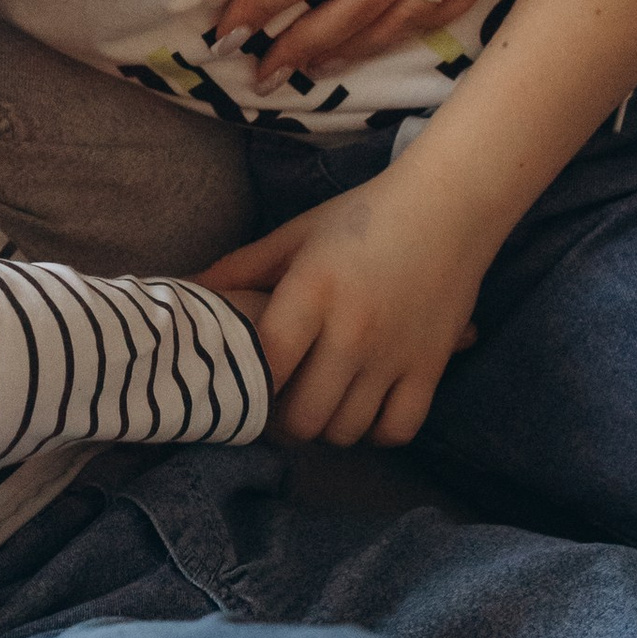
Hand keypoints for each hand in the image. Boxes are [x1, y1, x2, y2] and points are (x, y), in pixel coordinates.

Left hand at [204, 166, 493, 447]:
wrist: (448, 205)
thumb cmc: (364, 216)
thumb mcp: (297, 234)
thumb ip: (242, 268)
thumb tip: (188, 290)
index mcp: (312, 292)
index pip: (268, 366)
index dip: (249, 387)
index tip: (244, 383)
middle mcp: (352, 331)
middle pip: (303, 418)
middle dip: (283, 422)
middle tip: (280, 404)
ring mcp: (394, 355)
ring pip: (346, 431)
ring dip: (327, 427)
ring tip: (320, 404)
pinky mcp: (431, 367)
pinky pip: (397, 429)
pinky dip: (376, 431)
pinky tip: (364, 408)